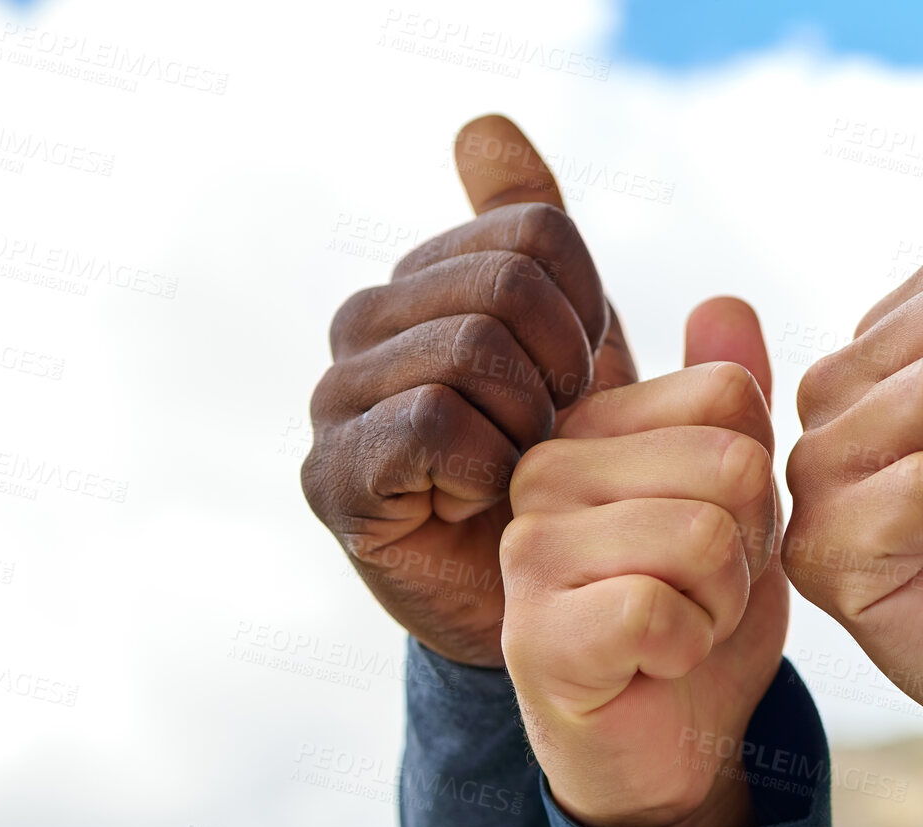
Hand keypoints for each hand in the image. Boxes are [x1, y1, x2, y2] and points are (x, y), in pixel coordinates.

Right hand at [302, 115, 635, 666]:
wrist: (549, 606)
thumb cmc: (569, 475)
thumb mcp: (579, 351)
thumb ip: (544, 243)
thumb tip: (482, 125)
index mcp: (431, 279)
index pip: (535, 232)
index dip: (588, 310)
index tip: (582, 378)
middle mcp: (368, 321)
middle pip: (501, 284)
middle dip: (562, 368)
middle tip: (554, 434)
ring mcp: (339, 396)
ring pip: (467, 350)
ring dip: (529, 426)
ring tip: (520, 470)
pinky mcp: (333, 475)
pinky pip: (432, 424)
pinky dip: (485, 467)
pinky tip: (481, 499)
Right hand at [500, 300, 786, 826]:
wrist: (673, 745)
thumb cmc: (701, 613)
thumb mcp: (740, 500)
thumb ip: (731, 405)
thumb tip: (726, 299)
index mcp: (591, 426)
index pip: (729, 395)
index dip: (759, 480)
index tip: (717, 530)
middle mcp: (544, 471)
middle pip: (728, 461)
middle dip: (748, 544)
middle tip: (701, 589)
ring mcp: (529, 551)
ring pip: (703, 533)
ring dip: (724, 599)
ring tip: (681, 621)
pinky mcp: (535, 633)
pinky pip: (660, 607)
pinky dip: (691, 644)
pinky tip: (656, 662)